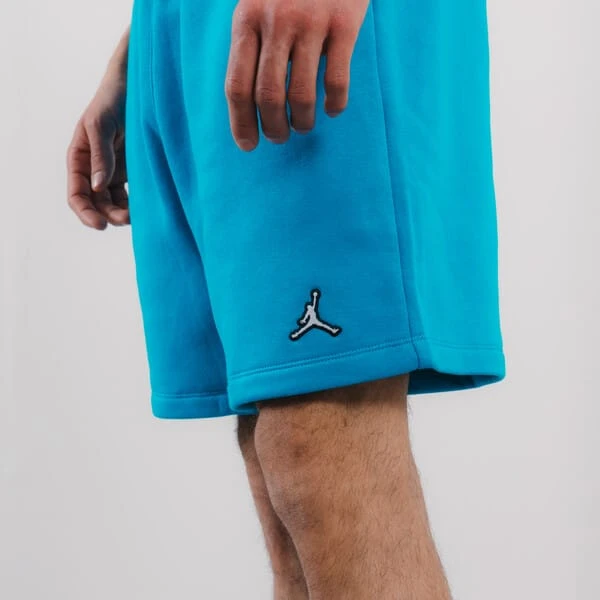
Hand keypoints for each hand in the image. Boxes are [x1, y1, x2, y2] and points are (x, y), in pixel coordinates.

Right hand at [67, 72, 128, 229]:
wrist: (138, 86)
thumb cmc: (113, 99)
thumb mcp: (101, 124)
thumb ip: (100, 155)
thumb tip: (97, 186)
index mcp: (79, 158)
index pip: (76, 194)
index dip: (85, 212)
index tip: (100, 225)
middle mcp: (94, 169)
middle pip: (97, 203)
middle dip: (109, 216)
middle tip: (128, 219)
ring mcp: (114, 171)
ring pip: (115, 203)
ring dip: (123, 213)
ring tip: (138, 216)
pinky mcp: (133, 171)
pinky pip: (131, 194)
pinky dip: (136, 204)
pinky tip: (146, 207)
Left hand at [225, 0, 369, 150]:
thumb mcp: (256, 5)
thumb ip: (250, 44)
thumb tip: (247, 101)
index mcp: (246, 21)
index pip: (237, 85)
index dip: (241, 122)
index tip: (248, 145)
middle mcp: (275, 23)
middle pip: (268, 95)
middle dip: (272, 127)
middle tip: (279, 139)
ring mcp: (310, 22)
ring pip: (301, 93)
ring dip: (302, 121)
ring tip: (303, 126)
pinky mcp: (343, 23)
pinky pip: (337, 79)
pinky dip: (336, 103)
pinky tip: (334, 110)